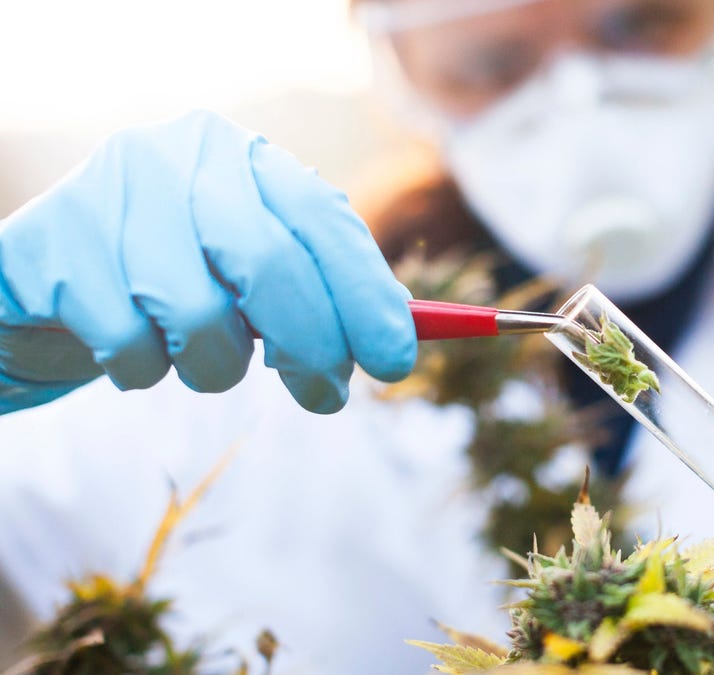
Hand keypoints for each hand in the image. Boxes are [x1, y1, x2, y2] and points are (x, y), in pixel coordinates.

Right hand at [0, 111, 415, 413]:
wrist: (46, 286)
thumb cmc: (176, 282)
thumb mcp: (254, 275)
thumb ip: (320, 289)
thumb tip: (399, 333)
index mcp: (242, 156)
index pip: (322, 219)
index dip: (365, 294)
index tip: (395, 360)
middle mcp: (176, 157)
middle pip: (269, 262)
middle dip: (312, 345)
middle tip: (327, 398)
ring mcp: (107, 195)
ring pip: (198, 315)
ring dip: (216, 367)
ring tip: (201, 359)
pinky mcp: (50, 248)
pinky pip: (128, 344)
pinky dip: (144, 371)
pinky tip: (133, 350)